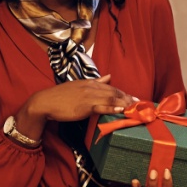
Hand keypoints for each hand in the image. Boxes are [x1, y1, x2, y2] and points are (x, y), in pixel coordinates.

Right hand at [16, 75, 135, 139]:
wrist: (46, 102)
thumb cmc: (61, 96)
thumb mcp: (80, 85)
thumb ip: (96, 81)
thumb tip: (109, 76)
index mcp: (91, 83)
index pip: (112, 87)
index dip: (124, 93)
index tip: (135, 99)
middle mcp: (91, 87)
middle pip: (114, 92)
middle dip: (128, 98)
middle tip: (140, 104)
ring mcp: (88, 96)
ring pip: (110, 99)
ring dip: (124, 103)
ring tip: (134, 108)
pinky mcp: (84, 105)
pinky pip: (101, 106)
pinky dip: (112, 108)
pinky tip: (120, 110)